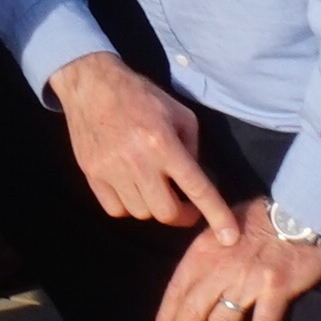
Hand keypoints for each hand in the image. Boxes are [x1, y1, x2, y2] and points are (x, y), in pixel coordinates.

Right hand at [52, 51, 244, 237]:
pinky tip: (132, 189)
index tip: (230, 237)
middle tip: (187, 205)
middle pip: (167, 212)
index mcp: (163, 143)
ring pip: (142, 213)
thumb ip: (193, 148)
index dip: (216, 215)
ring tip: (154, 188)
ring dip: (154, 206)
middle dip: (184, 215)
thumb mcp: (179, 113)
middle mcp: (137, 161)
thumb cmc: (140, 95)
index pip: (196, 188)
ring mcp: (110, 170)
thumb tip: (195, 179)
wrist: (90, 84)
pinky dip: (129, 206)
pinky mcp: (91, 173)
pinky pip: (115, 209)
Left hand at [151, 200, 320, 320]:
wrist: (300, 209)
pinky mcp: (275, 289)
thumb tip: (197, 277)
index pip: (177, 289)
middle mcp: (219, 267)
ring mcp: (246, 279)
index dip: (168, 316)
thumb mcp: (221, 226)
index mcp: (202, 251)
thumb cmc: (261, 218)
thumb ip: (208, 252)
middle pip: (194, 310)